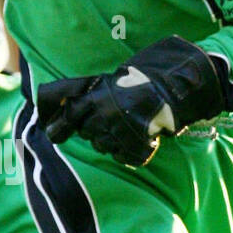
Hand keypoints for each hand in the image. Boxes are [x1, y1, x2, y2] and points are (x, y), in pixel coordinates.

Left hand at [37, 37, 224, 167]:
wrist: (179, 87)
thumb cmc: (145, 77)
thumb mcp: (112, 78)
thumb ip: (89, 92)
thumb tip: (65, 105)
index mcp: (94, 98)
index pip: (66, 118)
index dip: (58, 127)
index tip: (53, 133)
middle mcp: (103, 118)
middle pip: (86, 133)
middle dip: (94, 127)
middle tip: (112, 115)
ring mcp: (119, 135)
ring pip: (103, 146)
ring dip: (111, 138)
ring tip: (129, 122)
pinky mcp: (135, 149)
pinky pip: (122, 155)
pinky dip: (129, 149)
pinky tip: (139, 134)